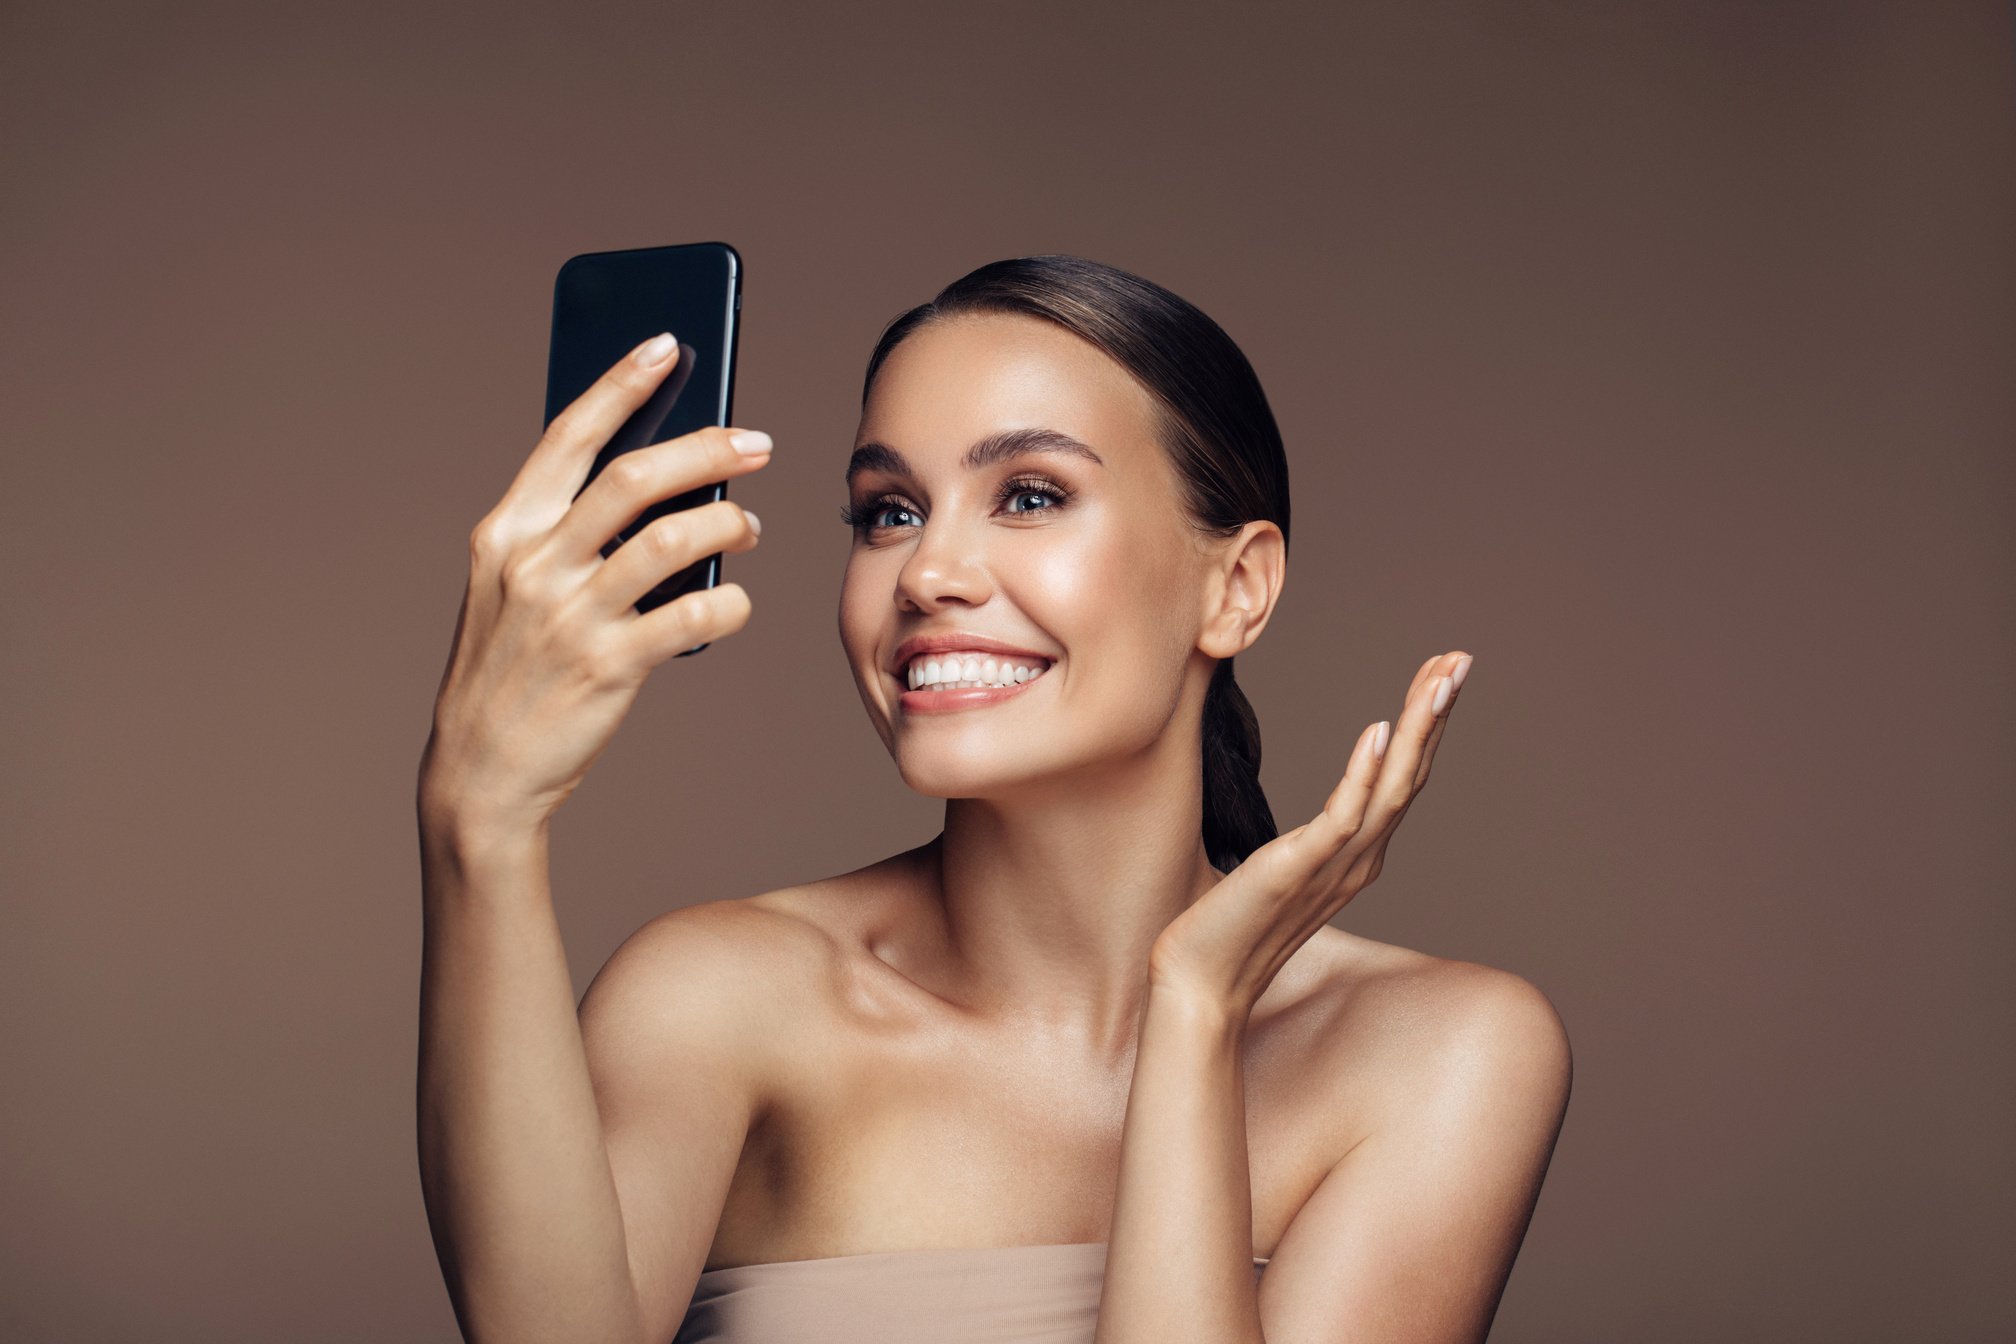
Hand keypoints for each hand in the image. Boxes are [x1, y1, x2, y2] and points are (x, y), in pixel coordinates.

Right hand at [417, 333, 771, 834]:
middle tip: (756, 442)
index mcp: (505, 532)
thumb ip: (568, 538)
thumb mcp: (513, 590)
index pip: (569, 435)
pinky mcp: (608, 666)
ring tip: (751, 529)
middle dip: (707, 447)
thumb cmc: (511, 672)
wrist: (480, 772)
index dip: (621, 383)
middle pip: (636, 476)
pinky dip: (731, 604)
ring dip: (731, 524)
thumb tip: (663, 491)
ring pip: (675, 539)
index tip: (668, 345)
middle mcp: (534, 563)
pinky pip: (696, 615)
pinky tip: (737, 604)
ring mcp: (570, 614)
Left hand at [1149, 651, 1474, 1014]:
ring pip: (1389, 789)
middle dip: (1435, 714)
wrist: (1200, 985)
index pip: (1398, 778)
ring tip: (1437, 681)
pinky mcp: (1297, 871)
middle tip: (1460, 659)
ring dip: (1416, 732)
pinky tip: (1377, 732)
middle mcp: (1357, 860)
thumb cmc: (1230, 927)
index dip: (1422, 726)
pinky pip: (1340, 818)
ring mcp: (1333, 867)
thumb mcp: (1277, 870)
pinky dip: (1362, 773)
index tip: (1439, 675)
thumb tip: (1306, 827)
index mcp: (1354, 855)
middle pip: (1409, 775)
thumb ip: (1302, 846)